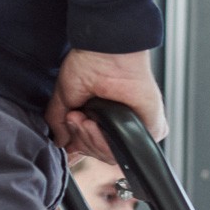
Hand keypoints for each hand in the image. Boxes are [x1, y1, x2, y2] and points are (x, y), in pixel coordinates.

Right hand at [47, 49, 168, 161]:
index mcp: (103, 119)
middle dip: (81, 139)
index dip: (76, 141)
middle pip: (98, 153)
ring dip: (88, 138)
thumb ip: (59, 122)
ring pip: (110, 155)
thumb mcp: (66, 97)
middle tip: (75, 119)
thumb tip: (61, 142)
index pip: (90, 147)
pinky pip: (126, 150)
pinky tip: (94, 124)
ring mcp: (134, 128)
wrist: (105, 53)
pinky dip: (104, 142)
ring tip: (82, 119)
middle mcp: (119, 125)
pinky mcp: (150, 128)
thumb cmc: (89, 64)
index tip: (69, 123)